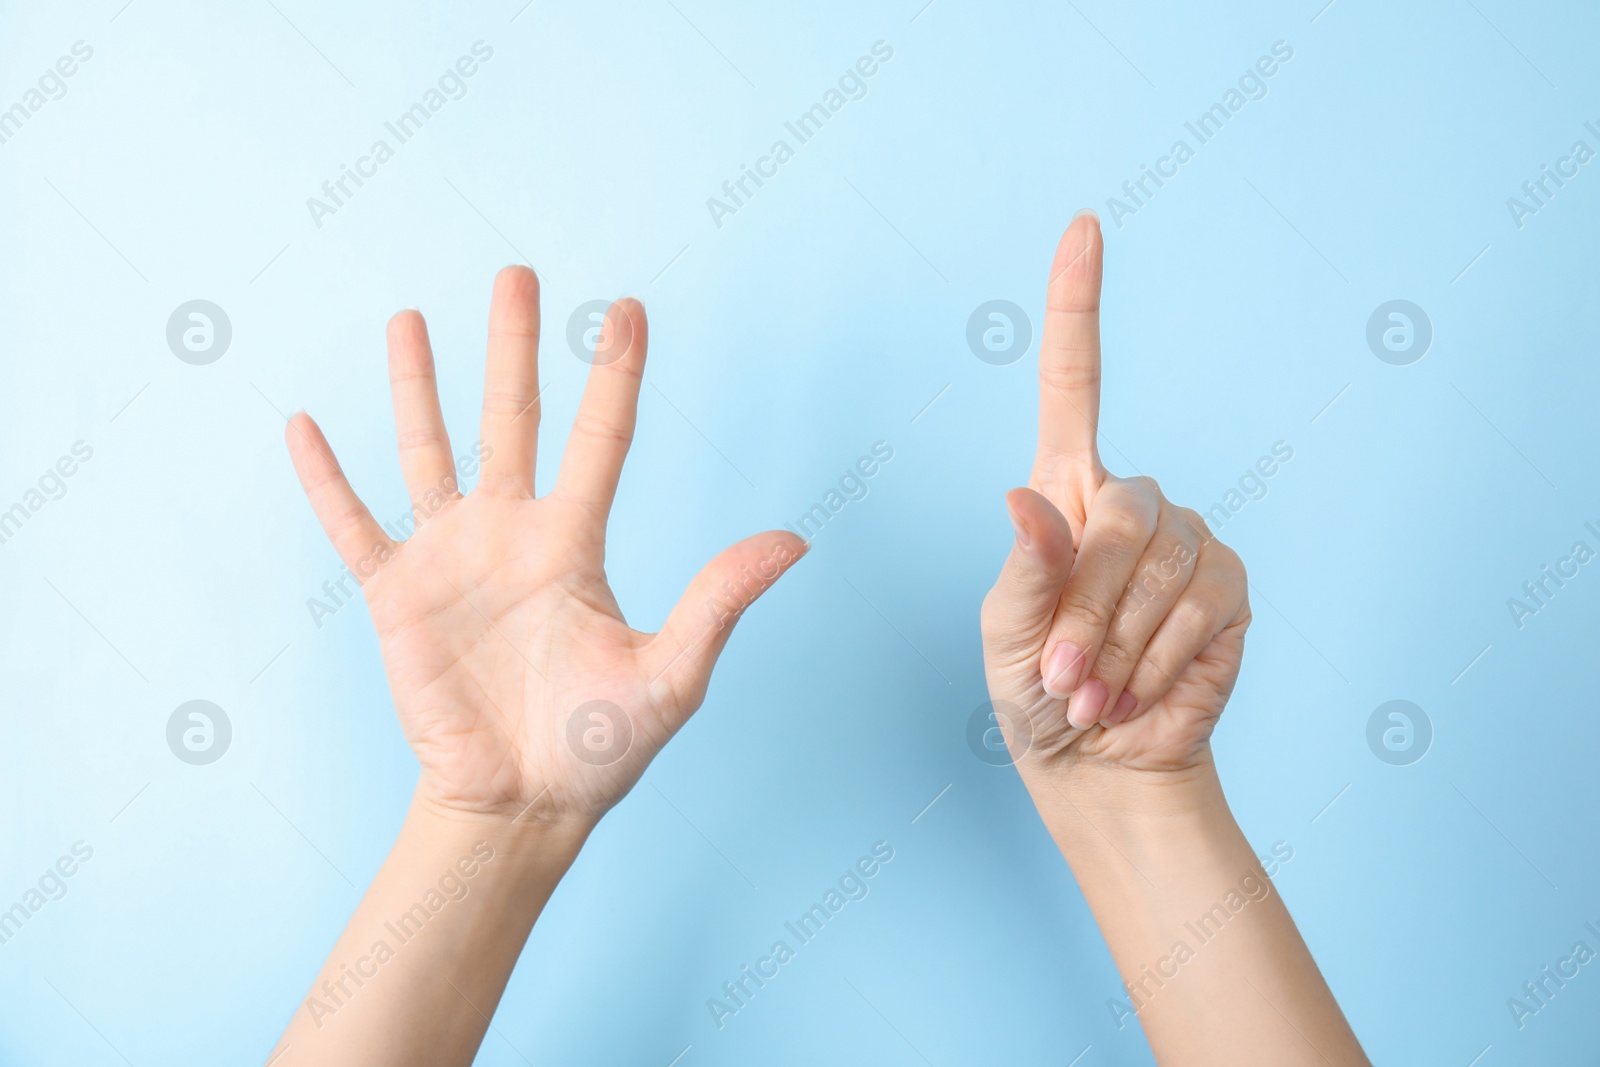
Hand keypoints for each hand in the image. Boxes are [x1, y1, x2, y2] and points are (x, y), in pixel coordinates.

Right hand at [286, 267, 804, 823]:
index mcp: (576, 543)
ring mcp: (451, 560)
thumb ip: (719, 600)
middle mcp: (513, 533)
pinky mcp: (396, 598)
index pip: (600, 437)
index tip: (628, 306)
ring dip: (418, 387)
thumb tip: (796, 540)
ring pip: (429, 453)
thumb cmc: (599, 747)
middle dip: (512, 346)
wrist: (521, 807)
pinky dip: (326, 481)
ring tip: (411, 319)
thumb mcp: (673, 674)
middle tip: (516, 272)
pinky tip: (304, 425)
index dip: (613, 373)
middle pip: (512, 420)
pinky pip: (354, 526)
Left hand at [980, 213, 1249, 779]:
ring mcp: (1186, 538)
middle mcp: (1128, 501)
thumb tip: (1023, 499)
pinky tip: (1140, 693)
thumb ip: (1024, 571)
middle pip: (1118, 513)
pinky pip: (1201, 606)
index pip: (1074, 380)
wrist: (1100, 763)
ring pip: (1160, 566)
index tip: (1083, 225)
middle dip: (1086, 608)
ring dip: (1119, 648)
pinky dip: (1161, 661)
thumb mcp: (1005, 633)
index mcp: (1065, 489)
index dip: (1076, 304)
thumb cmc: (1036, 690)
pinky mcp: (1230, 585)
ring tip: (1096, 695)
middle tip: (1063, 676)